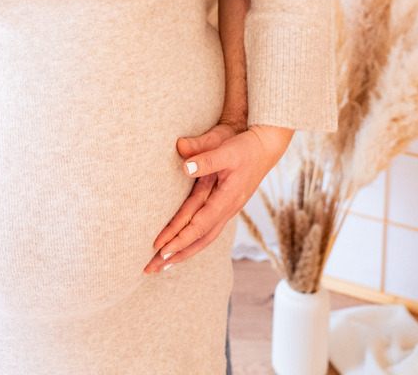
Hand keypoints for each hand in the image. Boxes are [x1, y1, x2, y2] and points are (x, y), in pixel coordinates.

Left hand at [144, 123, 291, 273]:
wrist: (265, 148)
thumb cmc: (245, 148)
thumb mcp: (226, 149)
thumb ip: (206, 158)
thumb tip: (185, 166)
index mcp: (227, 199)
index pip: (200, 225)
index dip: (181, 238)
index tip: (162, 250)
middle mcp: (226, 210)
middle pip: (199, 240)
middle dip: (176, 255)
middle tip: (152, 268)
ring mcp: (226, 210)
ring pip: (203, 238)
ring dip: (182, 252)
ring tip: (162, 265)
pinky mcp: (223, 206)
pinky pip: (205, 230)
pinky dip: (192, 241)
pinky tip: (182, 247)